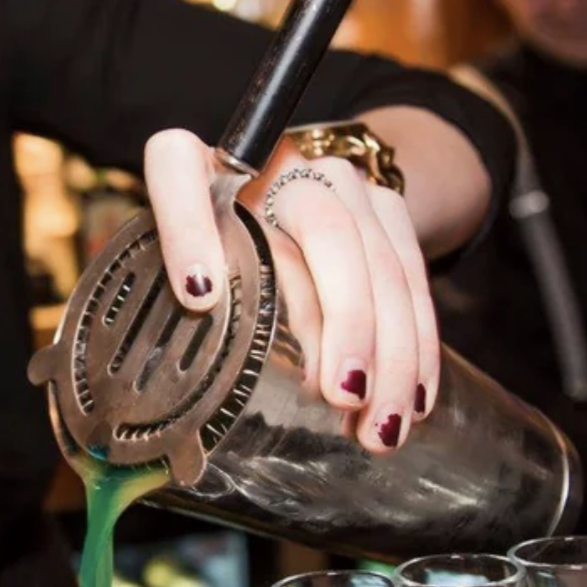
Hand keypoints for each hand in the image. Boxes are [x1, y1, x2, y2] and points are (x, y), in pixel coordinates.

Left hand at [144, 129, 437, 453]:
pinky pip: (413, 277)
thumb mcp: (177, 267)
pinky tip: (413, 400)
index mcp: (197, 167)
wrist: (283, 188)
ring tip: (380, 423)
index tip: (197, 292)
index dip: (186, 230)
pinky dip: (417, 345)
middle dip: (344, 318)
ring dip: (390, 350)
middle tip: (343, 394)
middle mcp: (275, 162)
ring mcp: (339, 182)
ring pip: (381, 262)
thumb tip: (188, 345)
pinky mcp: (386, 208)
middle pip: (325, 229)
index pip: (177, 171)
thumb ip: (169, 299)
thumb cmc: (212, 248)